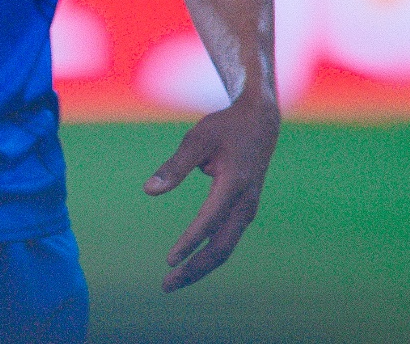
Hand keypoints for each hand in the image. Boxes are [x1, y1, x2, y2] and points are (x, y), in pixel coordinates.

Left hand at [145, 92, 279, 290]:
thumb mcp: (196, 139)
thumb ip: (174, 167)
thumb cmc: (225, 128)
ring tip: (174, 281)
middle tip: (166, 285)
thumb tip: (148, 191)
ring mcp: (247, 209)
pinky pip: (227, 240)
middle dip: (194, 268)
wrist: (261, 123)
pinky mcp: (244, 211)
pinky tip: (191, 264)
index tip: (169, 259)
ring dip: (201, 267)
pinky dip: (209, 255)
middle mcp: (245, 203)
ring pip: (225, 248)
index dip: (189, 242)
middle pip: (221, 247)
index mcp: (234, 184)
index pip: (209, 220)